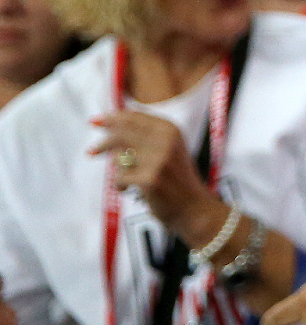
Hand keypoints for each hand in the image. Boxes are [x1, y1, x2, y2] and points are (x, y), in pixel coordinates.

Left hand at [89, 111, 217, 239]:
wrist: (194, 207)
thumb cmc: (178, 179)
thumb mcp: (170, 149)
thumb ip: (147, 135)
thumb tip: (112, 125)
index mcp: (171, 129)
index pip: (135, 117)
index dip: (113, 118)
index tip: (95, 121)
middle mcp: (166, 140)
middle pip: (122, 134)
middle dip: (103, 143)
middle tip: (91, 152)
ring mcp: (158, 160)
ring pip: (119, 157)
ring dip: (119, 170)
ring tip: (129, 180)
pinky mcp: (149, 179)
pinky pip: (120, 177)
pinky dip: (120, 185)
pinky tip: (129, 190)